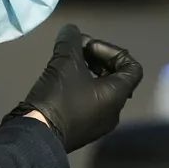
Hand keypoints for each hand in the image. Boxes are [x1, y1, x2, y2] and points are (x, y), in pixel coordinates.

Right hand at [10, 23, 143, 151]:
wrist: (36, 136)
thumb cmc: (58, 98)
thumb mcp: (64, 61)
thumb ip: (71, 40)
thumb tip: (71, 31)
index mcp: (117, 95)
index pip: (132, 67)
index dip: (113, 51)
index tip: (88, 48)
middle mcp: (113, 111)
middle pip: (115, 77)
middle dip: (97, 59)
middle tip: (76, 52)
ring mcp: (98, 123)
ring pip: (101, 90)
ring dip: (87, 72)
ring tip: (65, 64)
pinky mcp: (82, 129)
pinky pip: (89, 102)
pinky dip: (80, 88)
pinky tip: (59, 83)